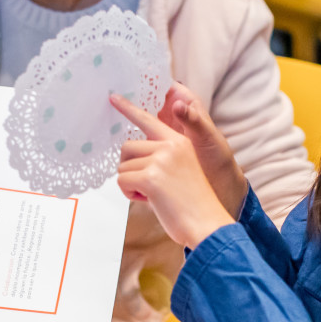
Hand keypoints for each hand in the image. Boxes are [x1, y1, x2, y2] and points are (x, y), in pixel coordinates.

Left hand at [112, 94, 237, 249]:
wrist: (207, 224)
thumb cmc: (193, 204)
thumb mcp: (181, 170)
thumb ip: (161, 159)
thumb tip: (131, 160)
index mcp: (178, 142)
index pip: (148, 120)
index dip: (128, 108)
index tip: (113, 97)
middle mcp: (170, 146)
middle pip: (127, 147)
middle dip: (129, 168)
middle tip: (145, 186)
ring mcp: (160, 160)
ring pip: (122, 167)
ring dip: (130, 184)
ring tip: (151, 195)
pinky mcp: (150, 177)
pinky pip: (122, 181)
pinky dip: (129, 194)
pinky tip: (149, 200)